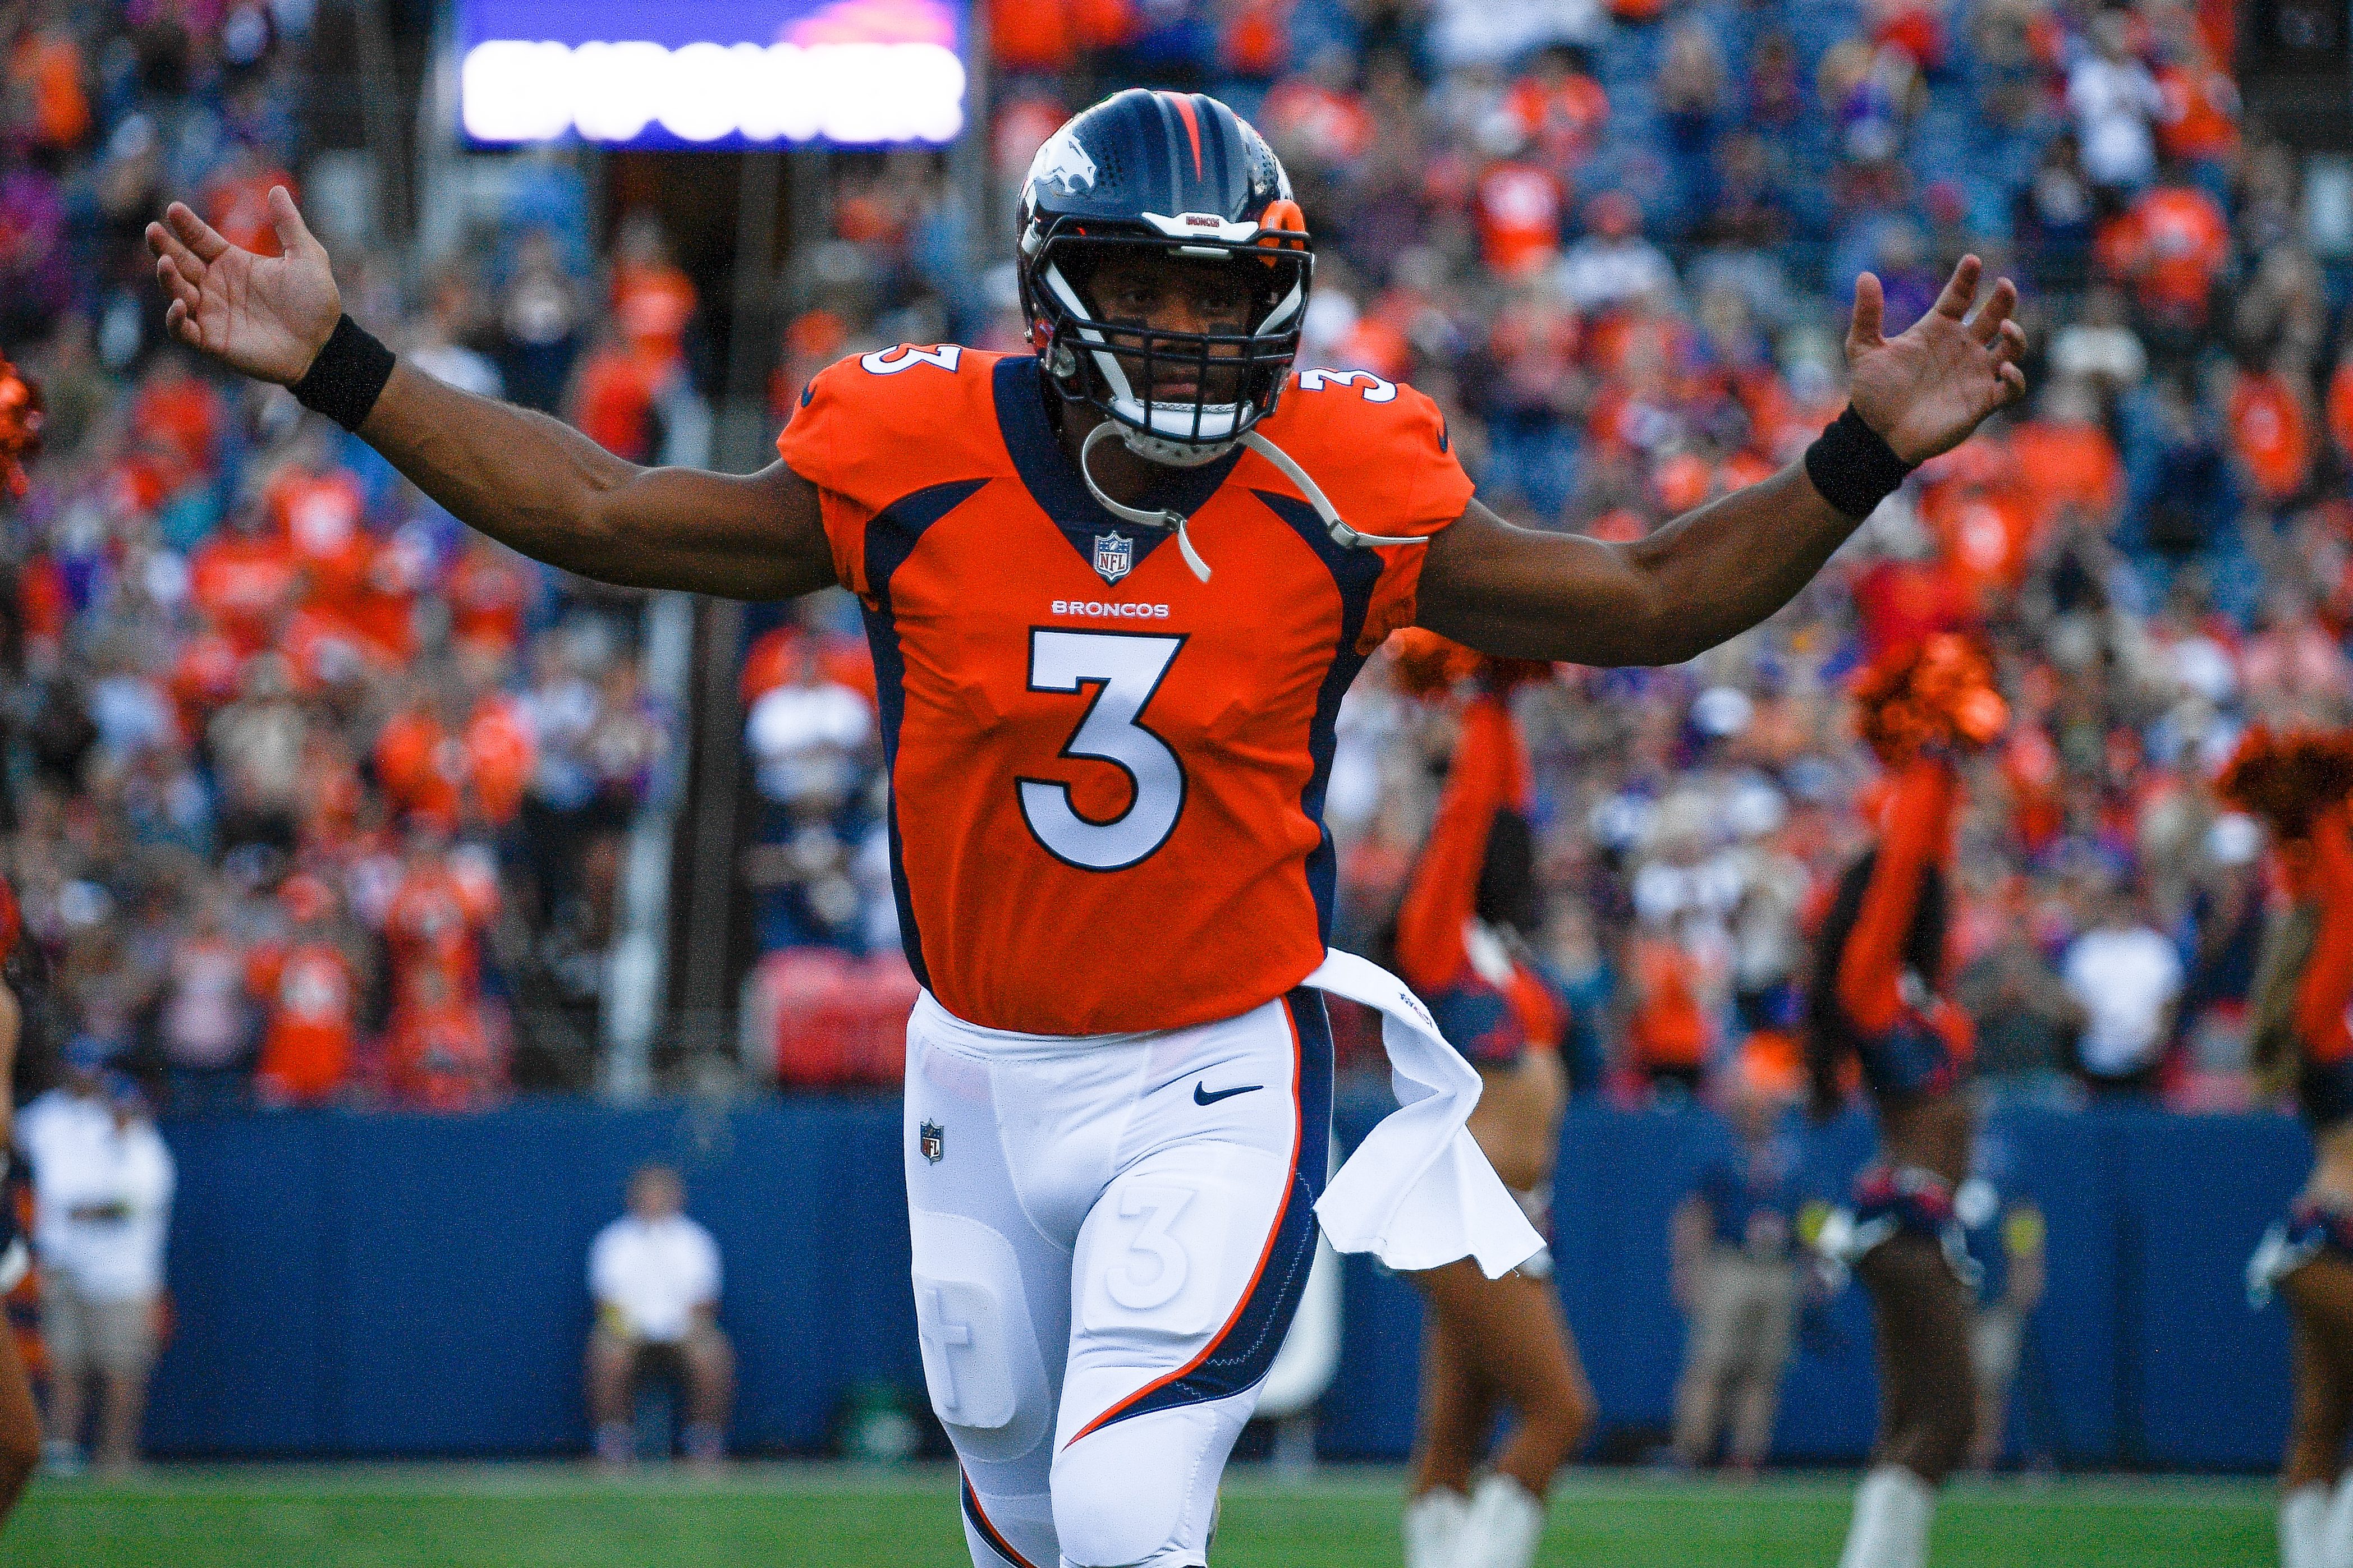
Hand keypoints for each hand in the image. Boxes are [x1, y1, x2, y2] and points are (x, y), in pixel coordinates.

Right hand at [144, 187, 340, 386]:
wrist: (326, 345)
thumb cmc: (316, 303)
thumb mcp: (307, 257)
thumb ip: (289, 225)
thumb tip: (277, 189)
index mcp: (233, 263)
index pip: (200, 239)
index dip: (186, 225)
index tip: (174, 209)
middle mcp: (216, 286)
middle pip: (180, 262)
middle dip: (163, 246)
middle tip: (153, 230)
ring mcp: (212, 313)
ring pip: (177, 292)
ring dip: (168, 278)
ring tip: (165, 263)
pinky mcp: (214, 342)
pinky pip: (184, 331)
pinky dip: (176, 319)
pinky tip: (180, 305)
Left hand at [1844, 256, 2027, 465]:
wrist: (1876, 434)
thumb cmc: (1873, 392)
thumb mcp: (1864, 349)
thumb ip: (1867, 315)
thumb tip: (1865, 275)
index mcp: (1938, 330)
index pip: (1959, 297)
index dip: (1967, 278)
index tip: (1972, 260)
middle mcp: (1962, 347)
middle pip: (1993, 315)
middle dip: (2003, 300)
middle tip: (2004, 285)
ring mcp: (1975, 373)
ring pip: (2011, 348)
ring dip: (2016, 336)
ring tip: (2005, 326)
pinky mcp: (1982, 402)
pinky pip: (2011, 388)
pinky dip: (2016, 379)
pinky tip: (2006, 369)